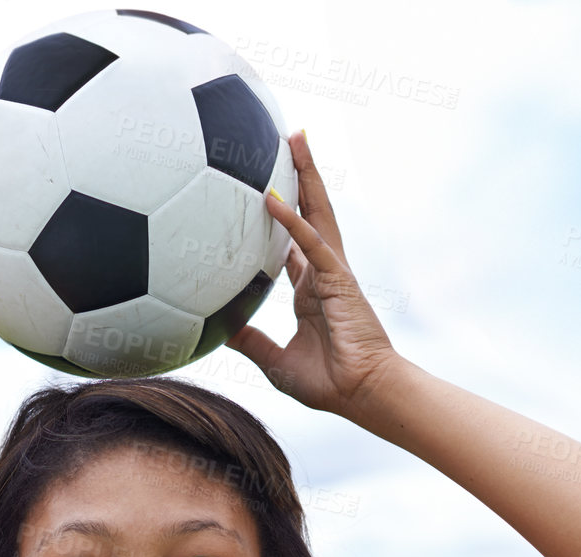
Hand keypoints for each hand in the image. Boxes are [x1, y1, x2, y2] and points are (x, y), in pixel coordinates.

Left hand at [227, 131, 403, 415]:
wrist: (361, 395)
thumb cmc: (329, 382)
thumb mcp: (274, 361)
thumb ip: (250, 341)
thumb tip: (218, 331)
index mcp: (310, 289)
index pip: (295, 242)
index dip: (285, 216)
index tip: (269, 191)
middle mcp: (322, 272)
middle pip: (311, 212)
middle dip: (301, 176)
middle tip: (290, 140)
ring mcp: (333, 271)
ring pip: (317, 212)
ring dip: (306, 175)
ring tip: (296, 138)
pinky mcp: (338, 279)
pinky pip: (311, 243)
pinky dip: (292, 220)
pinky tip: (272, 197)